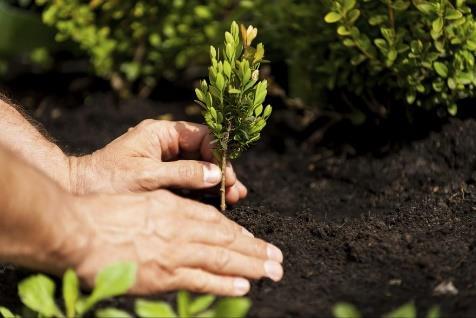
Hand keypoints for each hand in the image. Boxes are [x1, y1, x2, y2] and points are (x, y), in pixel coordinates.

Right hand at [66, 190, 283, 295]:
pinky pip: (201, 280)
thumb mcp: (141, 199)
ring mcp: (174, 252)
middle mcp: (180, 228)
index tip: (255, 240)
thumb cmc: (103, 212)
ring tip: (272, 271)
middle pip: (226, 239)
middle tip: (277, 258)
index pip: (215, 221)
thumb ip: (166, 211)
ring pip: (222, 258)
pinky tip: (243, 286)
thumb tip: (185, 222)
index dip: (238, 233)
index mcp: (174, 207)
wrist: (76, 231)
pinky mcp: (163, 276)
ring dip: (250, 266)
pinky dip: (224, 283)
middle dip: (255, 250)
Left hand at [69, 120, 246, 203]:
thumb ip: (183, 174)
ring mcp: (165, 161)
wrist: (78, 192)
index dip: (219, 154)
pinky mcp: (163, 177)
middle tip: (235, 191)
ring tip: (234, 197)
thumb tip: (217, 174)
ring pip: (200, 167)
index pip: (201, 136)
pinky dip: (204, 190)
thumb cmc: (107, 180)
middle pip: (204, 152)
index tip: (227, 175)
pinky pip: (189, 180)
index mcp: (161, 133)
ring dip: (216, 181)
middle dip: (221, 170)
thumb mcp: (147, 176)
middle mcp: (166, 143)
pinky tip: (218, 200)